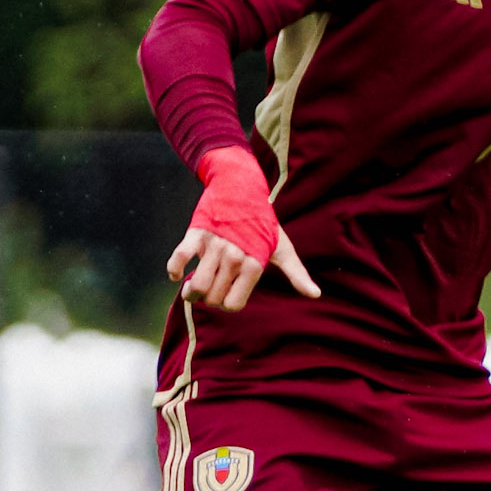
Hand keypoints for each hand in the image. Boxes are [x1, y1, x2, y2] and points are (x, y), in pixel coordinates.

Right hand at [166, 146, 320, 311]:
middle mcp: (235, 256)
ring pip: (196, 285)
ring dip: (191, 292)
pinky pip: (179, 258)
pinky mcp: (197, 233)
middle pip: (213, 297)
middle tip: (210, 290)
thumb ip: (296, 273)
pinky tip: (178, 274)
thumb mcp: (282, 247)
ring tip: (193, 286)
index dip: (226, 304)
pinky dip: (174, 270)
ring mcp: (215, 244)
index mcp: (255, 263)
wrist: (241, 186)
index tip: (226, 295)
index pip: (233, 304)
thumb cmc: (263, 222)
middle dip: (208, 299)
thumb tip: (315, 295)